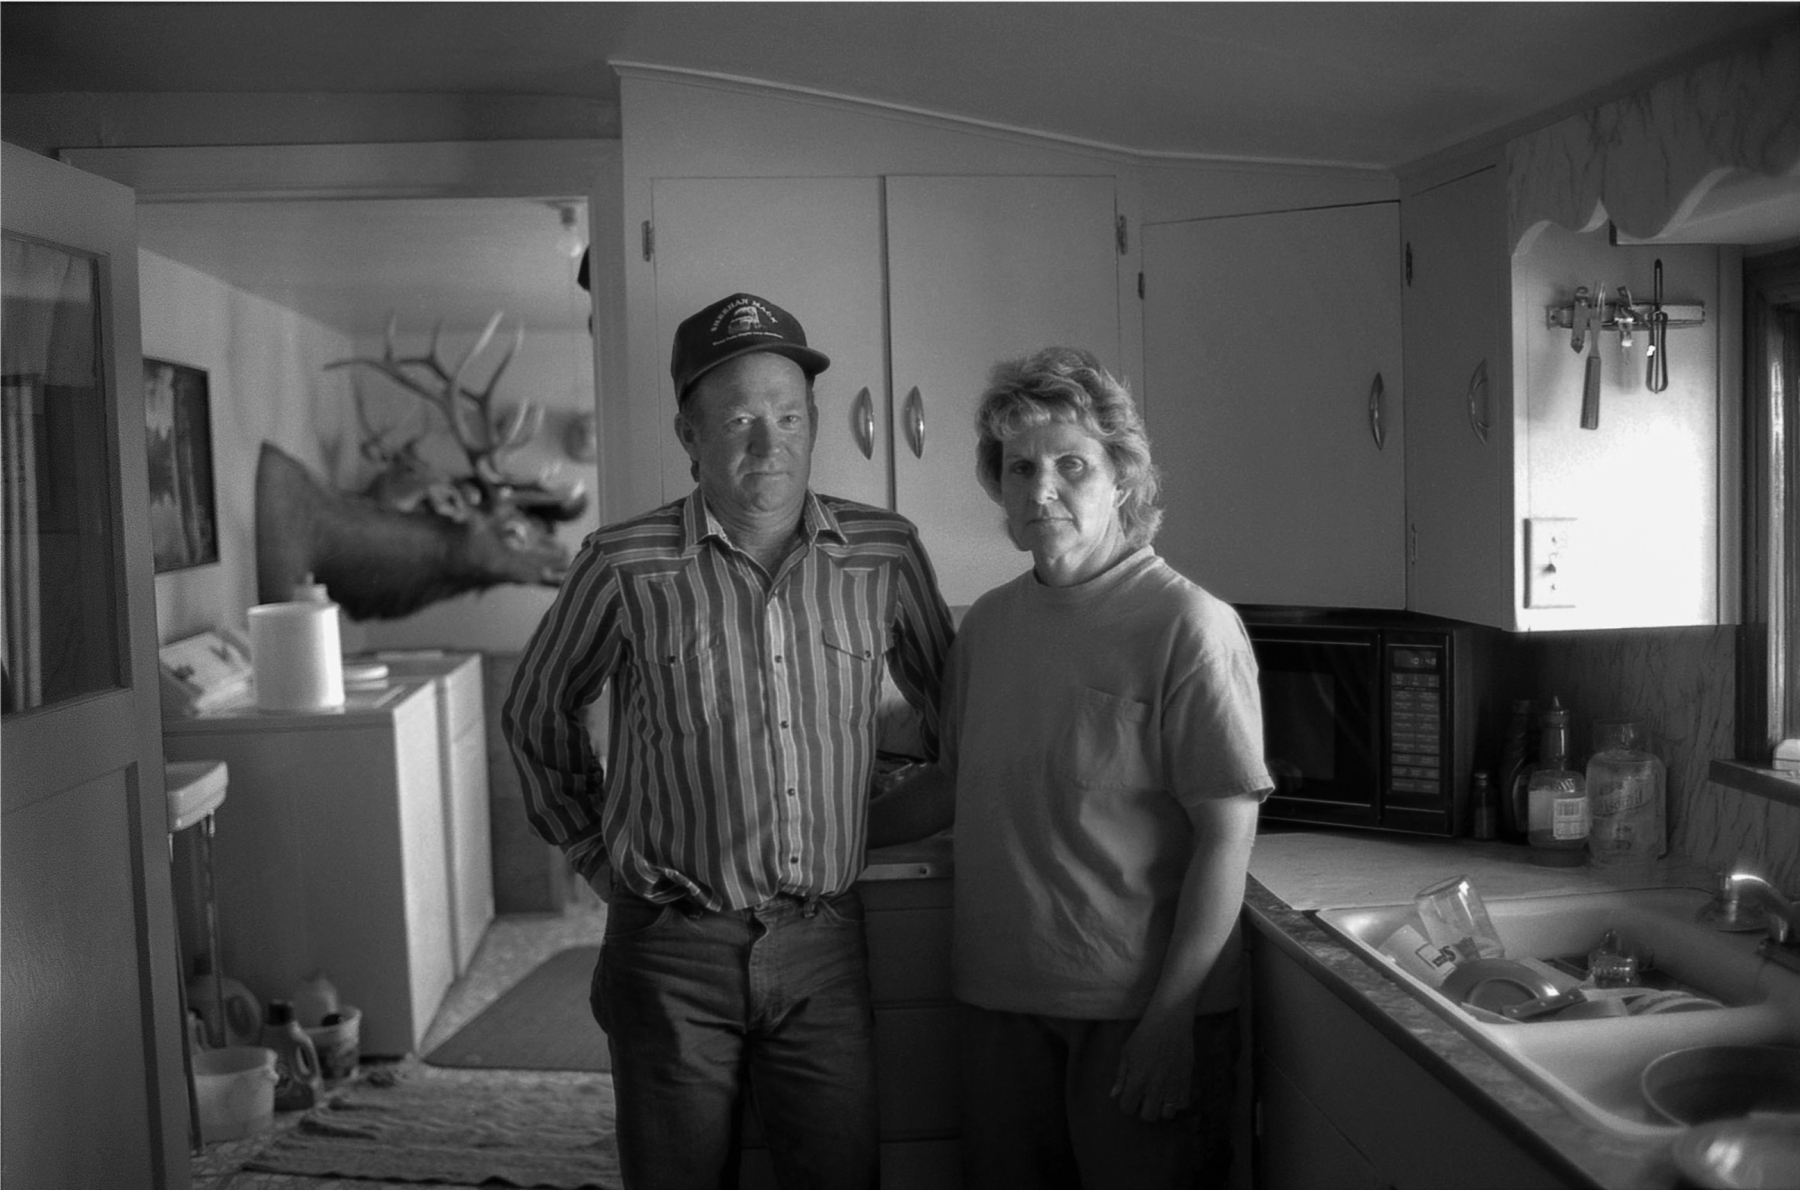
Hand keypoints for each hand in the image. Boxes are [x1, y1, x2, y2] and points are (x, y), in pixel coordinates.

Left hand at [1110, 1007, 1194, 1122]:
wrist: (1169, 1021)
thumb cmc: (1144, 1035)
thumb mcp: (1127, 1053)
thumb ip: (1121, 1077)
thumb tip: (1114, 1095)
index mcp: (1137, 1080)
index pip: (1128, 1107)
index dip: (1127, 1103)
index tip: (1130, 1095)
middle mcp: (1155, 1086)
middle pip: (1148, 1117)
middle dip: (1144, 1109)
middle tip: (1144, 1097)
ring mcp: (1172, 1085)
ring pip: (1167, 1115)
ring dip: (1161, 1108)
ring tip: (1159, 1095)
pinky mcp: (1186, 1081)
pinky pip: (1182, 1104)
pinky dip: (1176, 1102)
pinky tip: (1171, 1091)